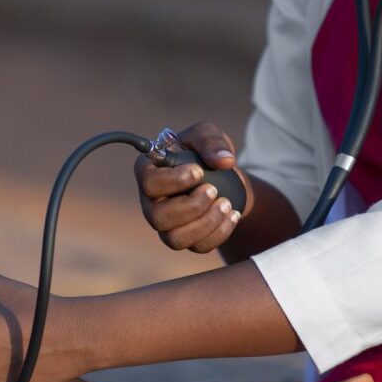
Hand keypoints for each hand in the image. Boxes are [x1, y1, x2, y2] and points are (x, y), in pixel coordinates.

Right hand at [135, 121, 252, 252]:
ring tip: (227, 203)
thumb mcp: (207, 135)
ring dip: (205, 223)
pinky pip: (198, 247)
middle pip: (158, 217)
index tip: (198, 171)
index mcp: (149, 173)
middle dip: (190, 206)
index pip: (148, 183)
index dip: (172, 181)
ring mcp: (167, 225)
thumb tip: (224, 161)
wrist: (222, 178)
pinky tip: (233, 215)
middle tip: (214, 190)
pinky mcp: (186, 239)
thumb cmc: (204, 153)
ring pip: (175, 239)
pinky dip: (219, 233)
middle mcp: (152, 202)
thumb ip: (211, 141)